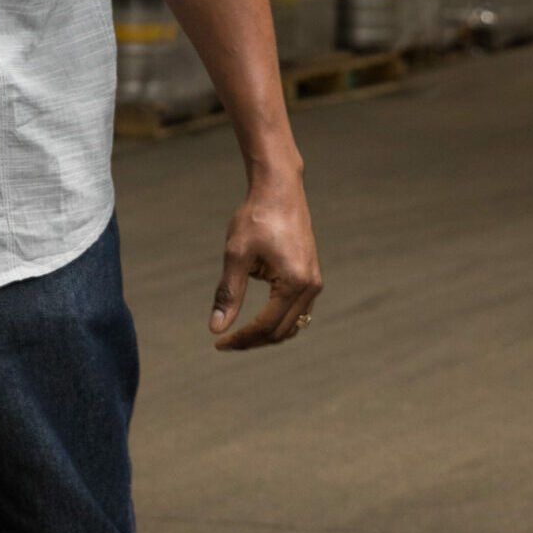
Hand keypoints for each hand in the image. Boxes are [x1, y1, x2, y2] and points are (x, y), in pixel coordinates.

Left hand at [210, 175, 321, 350]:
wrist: (279, 190)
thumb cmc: (255, 218)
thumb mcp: (236, 256)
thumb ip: (228, 294)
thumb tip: (217, 328)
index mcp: (294, 282)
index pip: (266, 325)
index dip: (242, 338)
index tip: (219, 343)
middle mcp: (311, 286)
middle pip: (282, 331)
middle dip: (253, 340)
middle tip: (224, 342)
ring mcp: (315, 282)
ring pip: (293, 324)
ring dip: (267, 334)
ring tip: (239, 335)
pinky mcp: (312, 276)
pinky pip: (298, 310)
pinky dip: (278, 320)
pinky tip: (257, 319)